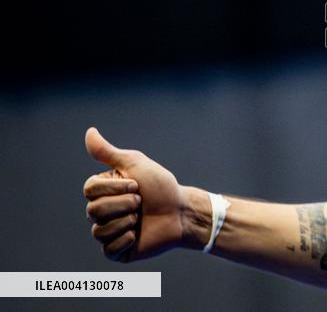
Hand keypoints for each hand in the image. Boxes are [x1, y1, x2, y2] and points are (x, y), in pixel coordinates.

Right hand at [83, 127, 186, 261]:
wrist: (181, 211)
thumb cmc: (161, 186)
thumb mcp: (136, 164)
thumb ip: (109, 152)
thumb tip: (89, 132)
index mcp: (103, 190)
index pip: (89, 190)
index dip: (114, 188)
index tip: (136, 185)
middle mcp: (101, 211)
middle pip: (93, 211)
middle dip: (124, 204)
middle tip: (141, 202)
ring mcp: (108, 231)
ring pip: (99, 231)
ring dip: (127, 222)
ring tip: (141, 218)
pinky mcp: (116, 251)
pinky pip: (108, 250)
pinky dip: (126, 240)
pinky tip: (137, 234)